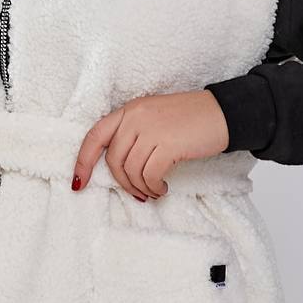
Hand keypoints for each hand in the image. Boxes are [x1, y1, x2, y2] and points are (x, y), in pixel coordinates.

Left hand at [71, 89, 229, 200]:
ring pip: (131, 170)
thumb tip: (120, 167)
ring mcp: (152, 130)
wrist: (224, 113)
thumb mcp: (155, 117)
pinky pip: (149, 175)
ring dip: (141, 188)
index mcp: (130, 110)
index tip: (79, 182)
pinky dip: (154, 187)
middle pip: (113, 160)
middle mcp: (136, 117)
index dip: (83, 161)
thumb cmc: (192, 118)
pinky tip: (163, 188)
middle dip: (122, 182)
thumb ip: (135, 133)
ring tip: (154, 190)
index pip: (95, 135)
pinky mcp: (168, 145)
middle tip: (138, 192)